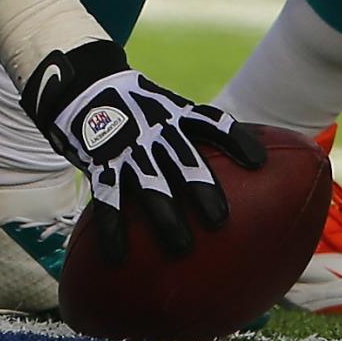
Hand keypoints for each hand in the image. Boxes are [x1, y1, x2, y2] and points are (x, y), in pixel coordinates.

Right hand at [20, 37, 262, 263]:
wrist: (82, 86)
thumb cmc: (136, 106)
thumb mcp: (167, 106)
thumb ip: (195, 131)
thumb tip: (247, 161)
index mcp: (176, 114)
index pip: (212, 123)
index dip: (237, 140)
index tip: (259, 161)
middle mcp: (155, 129)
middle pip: (184, 160)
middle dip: (203, 190)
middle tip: (220, 220)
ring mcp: (127, 147)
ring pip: (149, 184)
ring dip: (166, 215)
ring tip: (182, 245)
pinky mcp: (101, 162)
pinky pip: (107, 198)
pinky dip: (113, 228)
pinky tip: (119, 255)